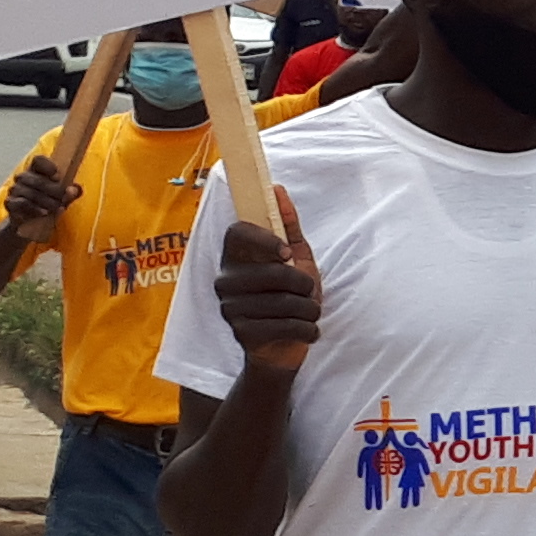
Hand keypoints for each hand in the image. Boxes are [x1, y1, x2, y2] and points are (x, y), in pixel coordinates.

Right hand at [0, 152, 78, 233]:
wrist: (30, 222)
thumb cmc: (49, 203)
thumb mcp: (63, 197)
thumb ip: (71, 192)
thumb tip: (73, 190)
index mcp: (36, 170)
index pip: (38, 160)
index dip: (47, 166)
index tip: (57, 176)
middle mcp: (23, 177)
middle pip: (37, 179)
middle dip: (54, 191)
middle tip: (64, 200)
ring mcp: (15, 189)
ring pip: (31, 193)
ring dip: (47, 201)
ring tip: (58, 208)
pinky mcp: (10, 203)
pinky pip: (22, 203)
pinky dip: (35, 208)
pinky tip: (44, 213)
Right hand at [210, 204, 320, 372]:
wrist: (286, 345)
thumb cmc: (291, 296)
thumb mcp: (297, 257)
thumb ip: (288, 225)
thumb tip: (277, 189)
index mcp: (235, 257)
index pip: (237, 233)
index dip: (265, 240)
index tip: (288, 253)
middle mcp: (225, 280)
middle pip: (274, 273)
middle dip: (304, 285)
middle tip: (307, 292)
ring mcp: (230, 308)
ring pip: (285, 303)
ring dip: (310, 310)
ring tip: (308, 313)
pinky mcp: (241, 334)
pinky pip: (287, 326)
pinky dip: (308, 330)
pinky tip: (305, 330)